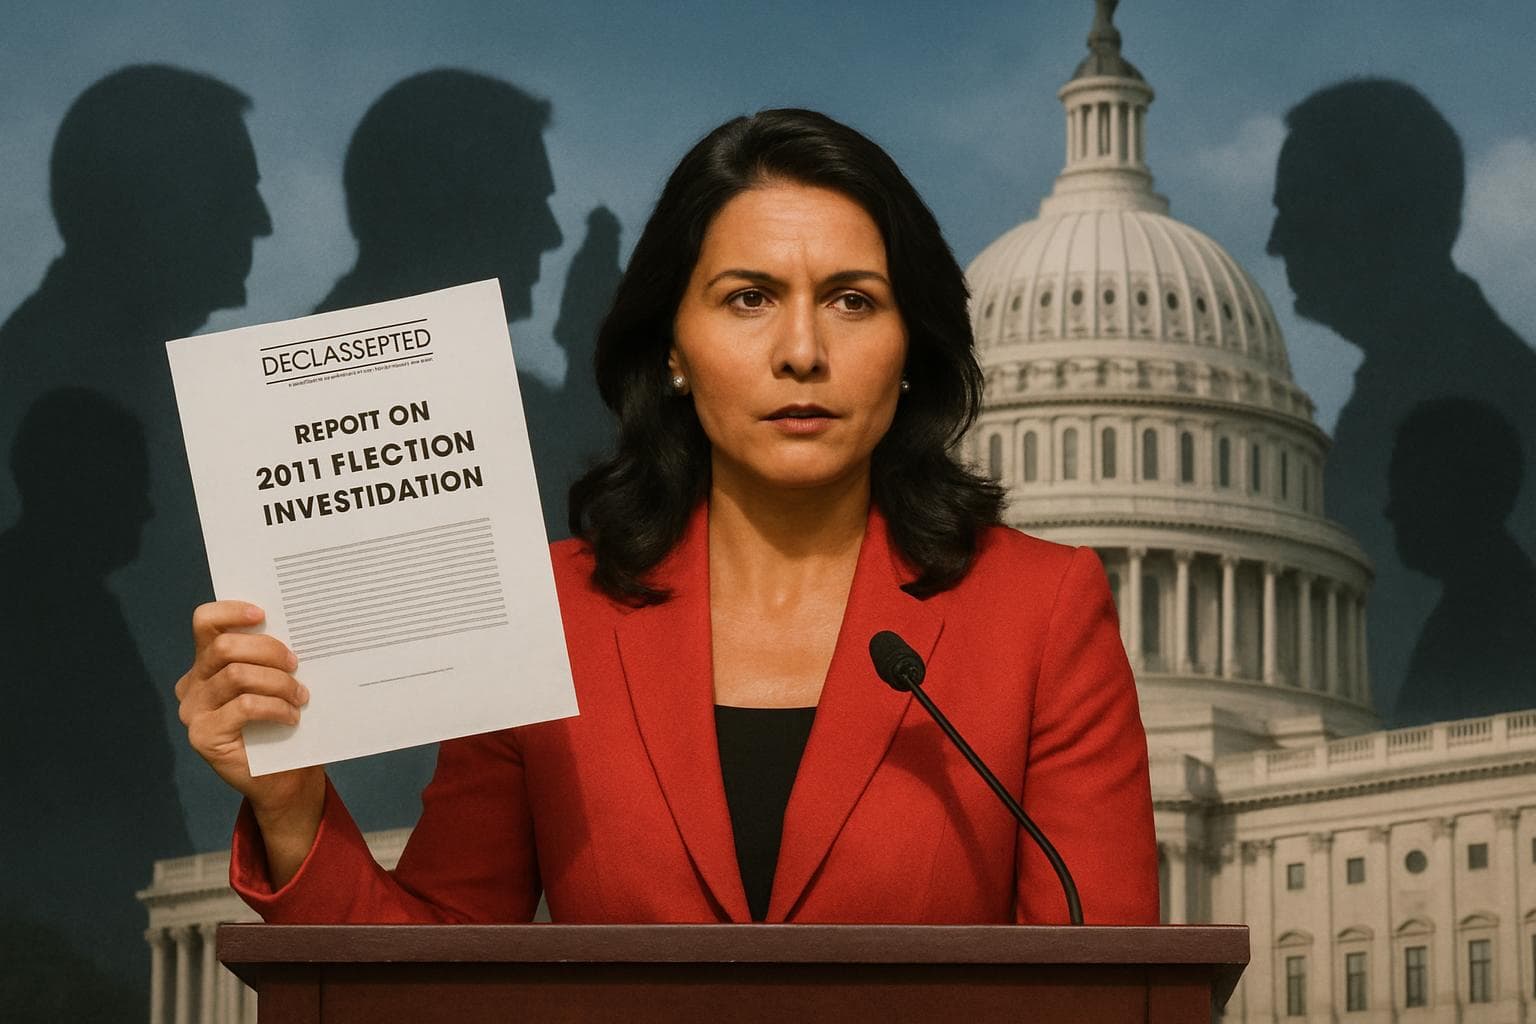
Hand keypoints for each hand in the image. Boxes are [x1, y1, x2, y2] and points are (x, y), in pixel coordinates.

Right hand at [176, 601, 322, 818]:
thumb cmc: (281, 722)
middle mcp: (192, 684)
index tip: (264, 614)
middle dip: (268, 650)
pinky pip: (244, 706)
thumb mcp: (275, 681)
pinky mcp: (203, 736)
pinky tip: (291, 716)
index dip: (232, 611)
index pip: (205, 622)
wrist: (283, 776)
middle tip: (296, 664)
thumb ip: (269, 657)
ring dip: (278, 682)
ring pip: (236, 675)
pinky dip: (275, 707)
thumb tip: (293, 625)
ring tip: (300, 695)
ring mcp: (193, 711)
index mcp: (206, 663)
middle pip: (224, 646)